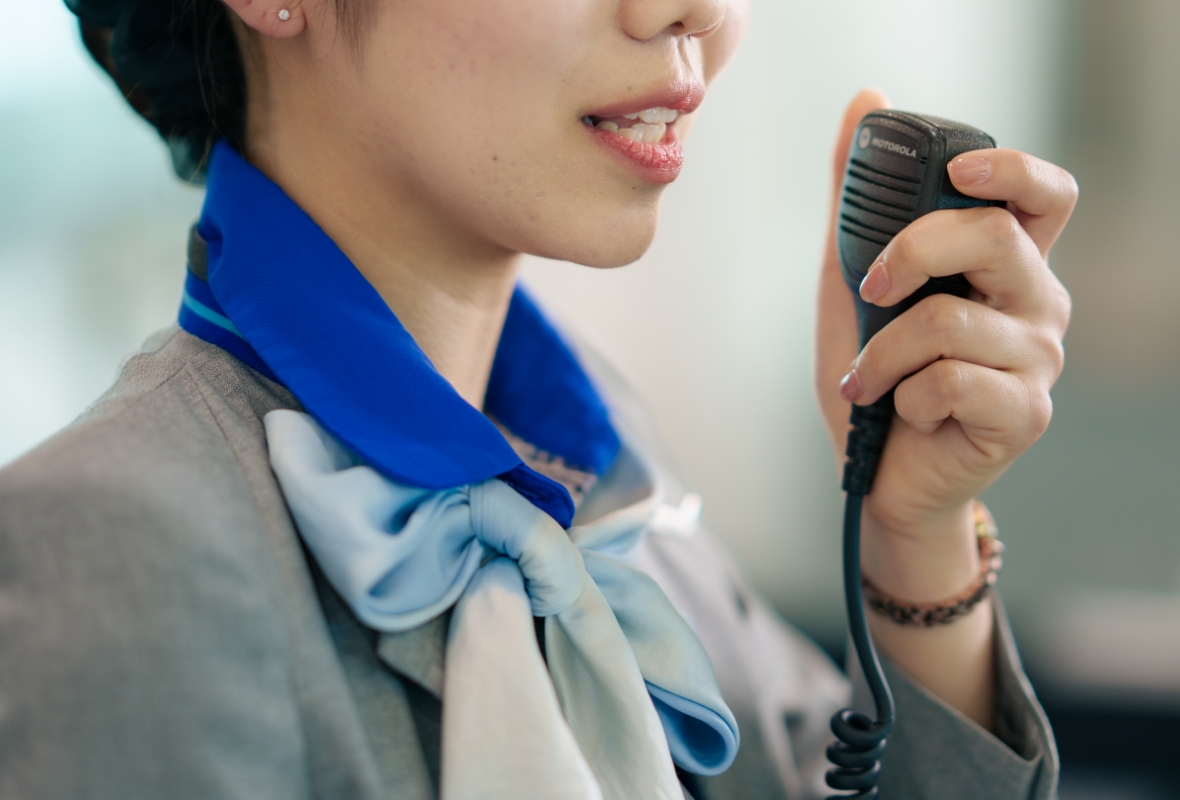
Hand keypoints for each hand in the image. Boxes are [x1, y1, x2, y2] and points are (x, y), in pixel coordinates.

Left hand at [815, 89, 1074, 598]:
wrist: (873, 474)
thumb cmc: (874, 377)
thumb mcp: (852, 280)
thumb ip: (860, 200)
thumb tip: (866, 99)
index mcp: (1005, 265)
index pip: (1044, 196)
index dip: (1011, 170)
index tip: (954, 172)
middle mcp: (1036, 304)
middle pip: (996, 238)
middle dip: (913, 253)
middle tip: (868, 288)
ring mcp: (1038, 360)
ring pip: (951, 321)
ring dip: (882, 352)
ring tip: (866, 380)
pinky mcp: (1025, 413)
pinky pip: (951, 381)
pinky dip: (903, 395)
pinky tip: (904, 412)